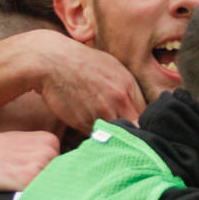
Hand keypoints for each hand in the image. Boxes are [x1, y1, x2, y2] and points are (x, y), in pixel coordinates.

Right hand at [0, 130, 60, 190]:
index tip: (31, 175)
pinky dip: (31, 197)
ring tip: (17, 183)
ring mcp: (41, 165)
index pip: (62, 165)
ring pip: (51, 187)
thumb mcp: (25, 143)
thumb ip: (42, 153)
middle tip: (22, 180)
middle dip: (46, 183)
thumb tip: (59, 170)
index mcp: (50, 140)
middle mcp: (50, 150)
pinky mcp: (29, 179)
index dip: (49, 174)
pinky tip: (15, 189)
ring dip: (40, 191)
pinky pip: (39, 195)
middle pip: (60, 177)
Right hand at [29, 31, 145, 132]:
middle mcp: (119, 98)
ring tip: (112, 138)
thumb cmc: (79, 62)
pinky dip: (99, 138)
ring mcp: (103, 111)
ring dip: (117, 138)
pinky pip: (99, 136)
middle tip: (127, 138)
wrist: (52, 61)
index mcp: (128, 83)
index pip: (146, 112)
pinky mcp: (86, 122)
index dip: (142, 122)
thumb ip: (124, 88)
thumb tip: (134, 106)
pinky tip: (95, 133)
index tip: (136, 127)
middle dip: (133, 133)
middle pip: (137, 126)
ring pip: (120, 134)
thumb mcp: (110, 67)